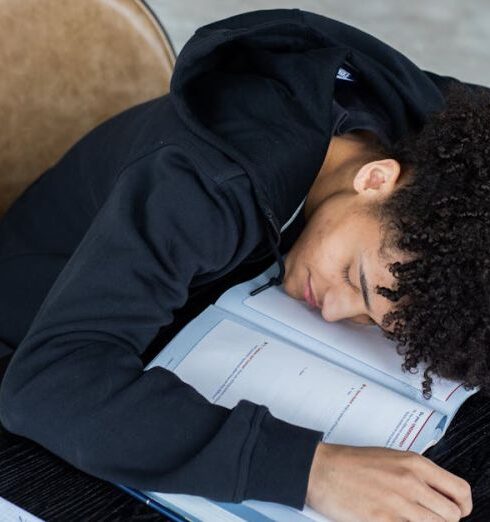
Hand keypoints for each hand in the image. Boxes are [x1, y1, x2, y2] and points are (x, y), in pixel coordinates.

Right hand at [306, 442, 472, 520]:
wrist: (321, 469)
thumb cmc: (350, 462)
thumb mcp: (390, 458)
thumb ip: (415, 474)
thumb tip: (435, 494)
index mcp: (414, 463)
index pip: (460, 491)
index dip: (463, 506)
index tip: (457, 511)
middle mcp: (411, 482)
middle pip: (452, 516)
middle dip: (441, 520)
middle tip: (425, 516)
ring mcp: (398, 503)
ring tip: (407, 519)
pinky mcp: (384, 520)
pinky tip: (393, 520)